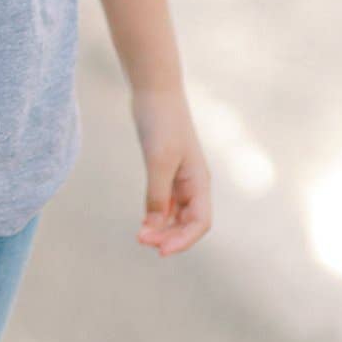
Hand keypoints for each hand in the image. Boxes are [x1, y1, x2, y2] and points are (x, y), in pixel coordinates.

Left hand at [130, 86, 211, 257]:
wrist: (153, 89)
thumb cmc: (160, 122)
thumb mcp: (158, 160)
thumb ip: (156, 195)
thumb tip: (153, 227)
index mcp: (199, 181)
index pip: (200, 222)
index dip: (183, 240)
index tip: (160, 251)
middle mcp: (193, 182)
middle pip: (188, 222)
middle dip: (169, 236)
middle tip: (142, 241)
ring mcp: (179, 176)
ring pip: (175, 214)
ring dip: (161, 228)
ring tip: (140, 235)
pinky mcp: (164, 169)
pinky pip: (164, 201)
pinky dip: (155, 214)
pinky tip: (143, 223)